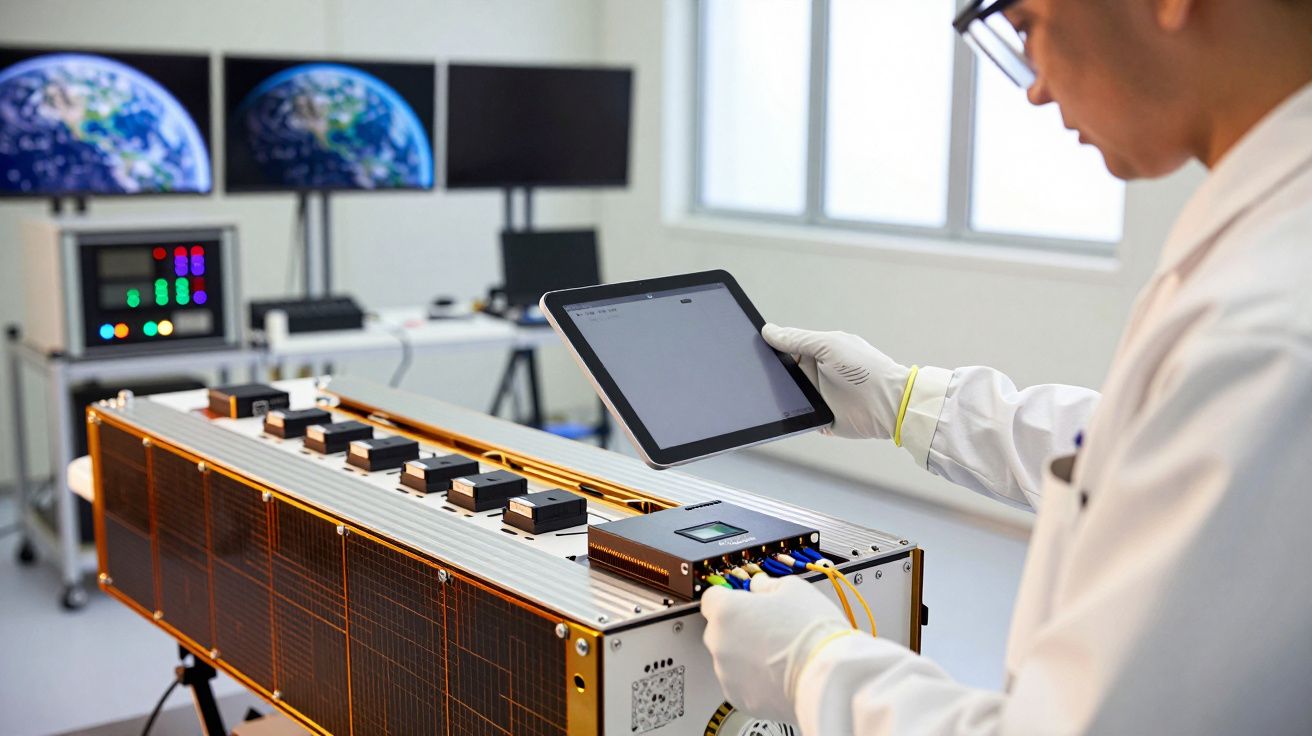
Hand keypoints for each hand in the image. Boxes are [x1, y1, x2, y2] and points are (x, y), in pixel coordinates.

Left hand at [701, 575, 853, 723]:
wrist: (826, 678)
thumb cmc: (812, 634)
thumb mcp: (794, 590)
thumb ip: (767, 585)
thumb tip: (759, 586)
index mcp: (727, 612)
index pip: (712, 597)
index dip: (730, 597)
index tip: (743, 601)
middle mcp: (719, 643)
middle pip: (720, 629)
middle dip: (738, 627)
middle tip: (768, 628)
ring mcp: (726, 673)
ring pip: (729, 658)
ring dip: (745, 654)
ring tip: (777, 654)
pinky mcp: (739, 698)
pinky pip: (739, 682)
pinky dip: (752, 679)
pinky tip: (777, 673)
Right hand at [762, 324, 910, 439]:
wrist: (888, 405)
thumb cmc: (867, 371)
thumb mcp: (829, 346)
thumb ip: (798, 339)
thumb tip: (769, 331)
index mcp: (819, 351)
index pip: (786, 347)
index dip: (771, 348)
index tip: (754, 347)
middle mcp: (816, 372)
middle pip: (783, 372)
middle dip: (772, 373)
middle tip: (759, 374)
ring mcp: (817, 395)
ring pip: (786, 395)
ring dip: (780, 395)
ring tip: (770, 394)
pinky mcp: (819, 417)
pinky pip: (797, 416)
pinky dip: (790, 414)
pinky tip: (783, 411)